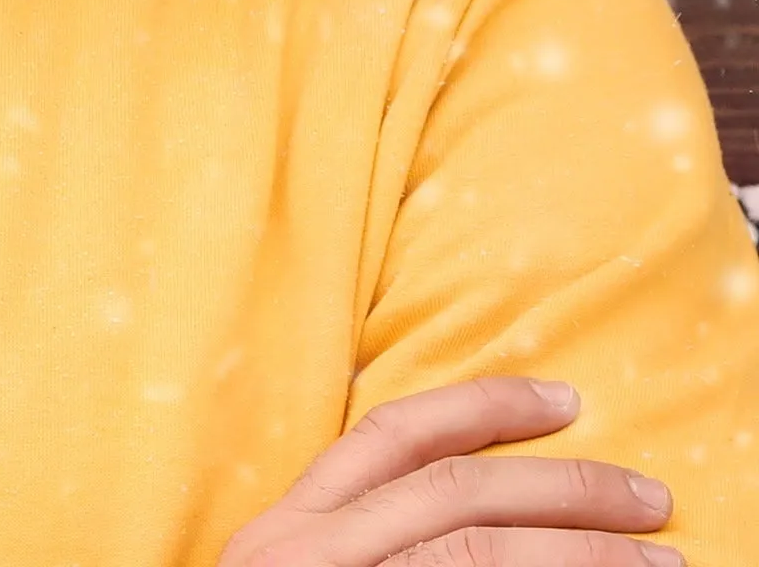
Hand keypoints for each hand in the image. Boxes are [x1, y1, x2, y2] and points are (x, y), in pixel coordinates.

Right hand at [218, 376, 679, 565]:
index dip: (481, 407)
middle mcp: (310, 553)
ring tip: (660, 564)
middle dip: (565, 487)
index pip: (392, 436)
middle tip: (649, 496)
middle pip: (454, 492)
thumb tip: (493, 517)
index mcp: (291, 530)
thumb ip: (367, 543)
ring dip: (583, 554)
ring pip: (480, 550)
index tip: (563, 402)